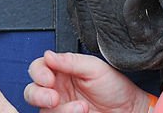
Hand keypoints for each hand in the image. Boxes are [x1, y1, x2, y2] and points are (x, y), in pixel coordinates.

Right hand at [23, 51, 149, 112]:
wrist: (130, 110)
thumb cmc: (116, 88)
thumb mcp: (95, 68)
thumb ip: (71, 61)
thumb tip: (49, 55)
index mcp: (63, 71)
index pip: (39, 68)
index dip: (39, 72)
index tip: (48, 78)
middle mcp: (58, 89)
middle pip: (32, 91)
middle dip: (39, 95)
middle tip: (54, 97)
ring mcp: (61, 107)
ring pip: (43, 109)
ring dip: (60, 110)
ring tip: (81, 107)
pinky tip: (81, 112)